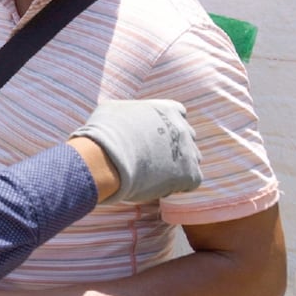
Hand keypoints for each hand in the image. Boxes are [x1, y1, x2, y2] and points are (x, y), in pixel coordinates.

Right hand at [72, 99, 201, 203]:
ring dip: (177, 166)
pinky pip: (191, 181)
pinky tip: (156, 185)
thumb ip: (126, 111)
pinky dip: (177, 185)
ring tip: (153, 174)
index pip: (179, 113)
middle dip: (173, 146)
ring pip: (192, 159)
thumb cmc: (103, 134)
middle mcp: (183, 128)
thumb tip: (120, 116)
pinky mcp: (191, 175)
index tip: (153, 136)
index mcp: (167, 109)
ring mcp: (189, 151)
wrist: (106, 158)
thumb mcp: (112, 110)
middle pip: (186, 137)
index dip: (166, 126)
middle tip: (152, 157)